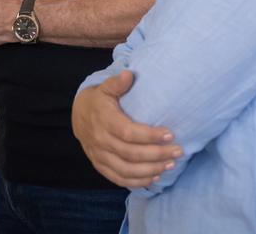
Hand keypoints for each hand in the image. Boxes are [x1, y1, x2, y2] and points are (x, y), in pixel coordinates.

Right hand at [72, 70, 180, 187]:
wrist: (78, 116)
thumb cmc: (98, 101)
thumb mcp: (104, 88)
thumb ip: (117, 83)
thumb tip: (129, 74)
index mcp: (103, 120)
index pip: (128, 133)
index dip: (150, 136)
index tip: (170, 134)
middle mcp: (100, 140)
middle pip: (130, 154)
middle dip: (157, 154)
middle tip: (178, 151)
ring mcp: (99, 155)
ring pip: (126, 169)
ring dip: (150, 170)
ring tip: (170, 164)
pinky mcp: (100, 165)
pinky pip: (118, 178)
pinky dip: (137, 181)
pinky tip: (154, 177)